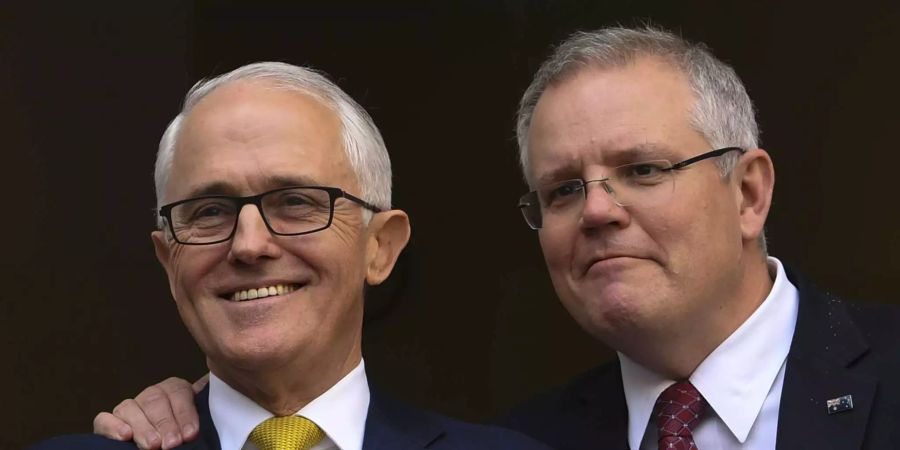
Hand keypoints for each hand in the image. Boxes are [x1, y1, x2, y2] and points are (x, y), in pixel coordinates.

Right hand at [93, 375, 207, 449]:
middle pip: (155, 401)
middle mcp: (152, 395)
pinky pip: (104, 419)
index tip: (191, 434)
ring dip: (143, 428)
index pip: (179, 393)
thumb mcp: (196, 424)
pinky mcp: (109, 422)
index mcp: (176, 390)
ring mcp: (130, 407)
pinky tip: (125, 436)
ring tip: (153, 446)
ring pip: (131, 407)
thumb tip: (225, 402)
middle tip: (172, 444)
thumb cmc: (186, 435)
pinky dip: (112, 426)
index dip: (185, 413)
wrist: (171, 443)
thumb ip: (201, 416)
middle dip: (165, 423)